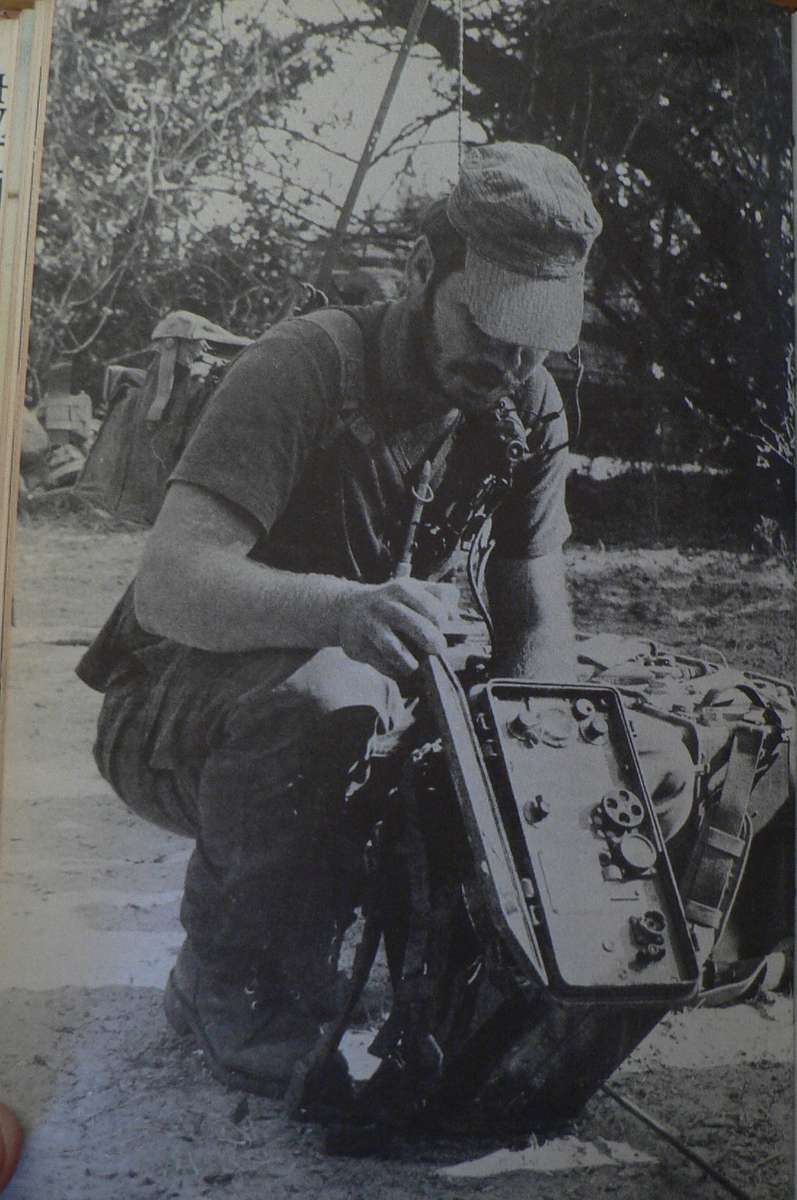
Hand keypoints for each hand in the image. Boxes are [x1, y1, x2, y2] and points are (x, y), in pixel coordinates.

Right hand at [337, 578, 459, 677]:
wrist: (348, 608)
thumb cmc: (392, 601)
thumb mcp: (414, 589)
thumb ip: (440, 596)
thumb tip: (454, 618)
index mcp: (403, 589)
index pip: (436, 611)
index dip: (443, 625)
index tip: (440, 629)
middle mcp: (385, 606)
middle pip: (422, 630)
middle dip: (434, 644)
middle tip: (435, 649)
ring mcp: (370, 626)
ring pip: (397, 651)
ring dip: (411, 663)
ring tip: (414, 664)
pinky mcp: (359, 646)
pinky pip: (383, 665)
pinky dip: (394, 670)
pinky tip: (397, 666)